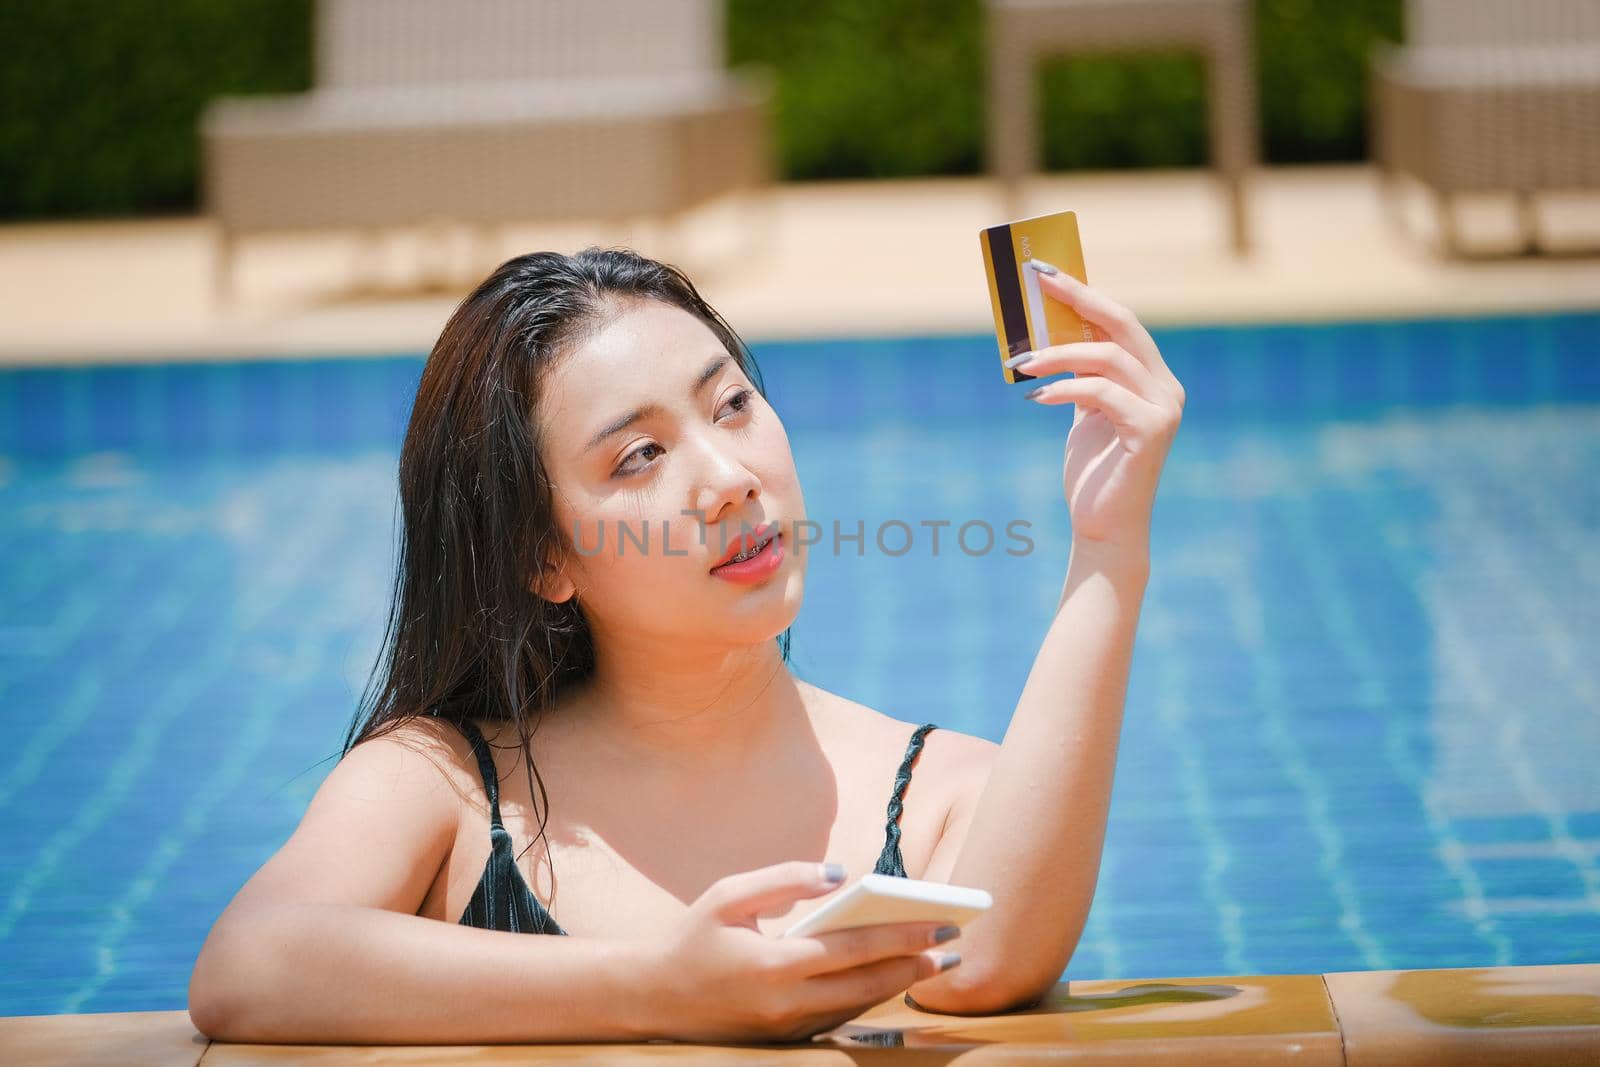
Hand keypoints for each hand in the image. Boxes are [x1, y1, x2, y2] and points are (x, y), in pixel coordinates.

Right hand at [646, 861, 962, 1042]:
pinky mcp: (788, 1037)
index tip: (940, 924)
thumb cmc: (693, 937)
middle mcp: (786, 1004)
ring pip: (859, 1006)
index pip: (854, 950)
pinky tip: (893, 975)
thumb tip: (841, 874)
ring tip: (935, 961)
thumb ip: (787, 878)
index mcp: (774, 965)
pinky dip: (869, 996)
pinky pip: (839, 1015)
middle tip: (956, 946)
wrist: (654, 997)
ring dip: (899, 983)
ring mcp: (789, 1027)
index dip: (902, 937)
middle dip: (916, 965)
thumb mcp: (730, 894)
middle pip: (868, 985)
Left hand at [1012, 260, 1184, 548]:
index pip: (1119, 321)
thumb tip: (1047, 327)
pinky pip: (1102, 392)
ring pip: (1107, 356)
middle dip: (1077, 297)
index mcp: (1151, 377)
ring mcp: (1164, 408)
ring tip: (1020, 364)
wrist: (1103, 526)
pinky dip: (1065, 388)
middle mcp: (1166, 386)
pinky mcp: (1152, 430)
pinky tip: (1038, 397)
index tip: (1045, 271)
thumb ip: (1078, 372)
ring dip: (1057, 353)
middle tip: (1036, 284)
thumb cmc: (1092, 470)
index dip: (1084, 292)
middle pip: (1122, 324)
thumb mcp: (1082, 410)